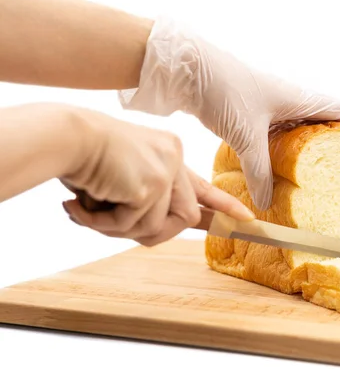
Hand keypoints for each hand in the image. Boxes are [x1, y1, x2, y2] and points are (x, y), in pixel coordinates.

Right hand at [61, 108, 254, 245]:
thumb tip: (155, 231)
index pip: (202, 186)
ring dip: (118, 228)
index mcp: (169, 155)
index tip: (246, 219)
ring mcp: (167, 170)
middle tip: (105, 224)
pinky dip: (104, 223)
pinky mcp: (154, 184)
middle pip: (182, 218)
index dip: (224, 206)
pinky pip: (136, 225)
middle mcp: (175, 159)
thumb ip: (144, 203)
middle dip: (150, 232)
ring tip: (87, 209)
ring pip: (158, 227)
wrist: (63, 137)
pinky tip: (82, 204)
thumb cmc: (84, 158)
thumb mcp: (122, 179)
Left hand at [118, 17, 339, 210]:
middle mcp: (288, 100)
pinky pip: (278, 135)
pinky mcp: (252, 114)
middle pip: (323, 120)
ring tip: (326, 165)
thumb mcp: (246, 135)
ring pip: (300, 129)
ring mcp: (270, 106)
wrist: (188, 71)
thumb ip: (259, 171)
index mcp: (298, 98)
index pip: (339, 109)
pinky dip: (286, 149)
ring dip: (311, 145)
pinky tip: (285, 163)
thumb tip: (267, 203)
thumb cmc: (225, 92)